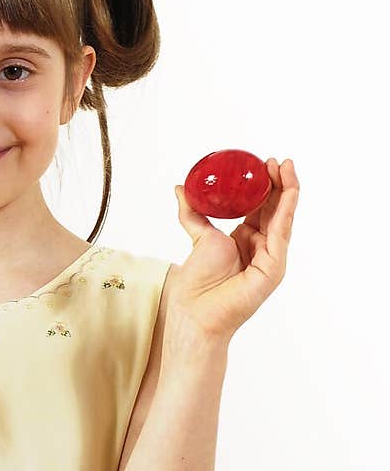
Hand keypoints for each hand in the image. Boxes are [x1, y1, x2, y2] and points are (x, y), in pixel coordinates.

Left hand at [172, 157, 299, 343]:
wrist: (195, 310)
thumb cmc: (197, 282)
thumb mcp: (198, 237)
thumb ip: (192, 212)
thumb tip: (181, 188)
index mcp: (245, 239)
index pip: (261, 207)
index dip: (264, 185)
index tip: (263, 163)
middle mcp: (261, 247)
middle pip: (275, 209)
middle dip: (279, 182)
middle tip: (276, 160)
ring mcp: (270, 257)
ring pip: (283, 217)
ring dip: (287, 190)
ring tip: (286, 165)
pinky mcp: (274, 267)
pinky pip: (282, 232)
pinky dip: (287, 209)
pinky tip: (288, 191)